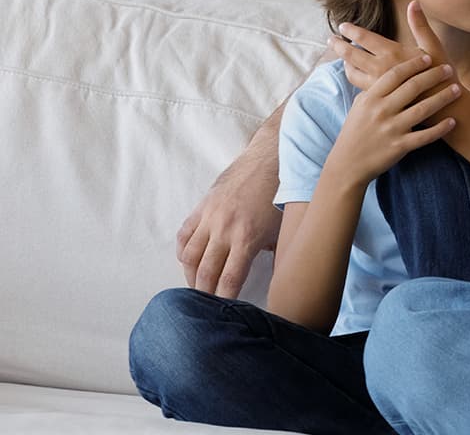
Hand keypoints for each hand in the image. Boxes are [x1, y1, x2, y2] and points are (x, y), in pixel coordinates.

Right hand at [177, 147, 282, 297]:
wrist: (271, 159)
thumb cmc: (282, 195)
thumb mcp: (283, 228)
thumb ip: (275, 255)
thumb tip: (278, 280)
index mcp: (247, 237)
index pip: (229, 279)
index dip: (223, 300)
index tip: (222, 314)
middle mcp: (224, 229)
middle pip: (205, 272)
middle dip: (203, 295)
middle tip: (204, 309)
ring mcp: (210, 216)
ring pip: (189, 256)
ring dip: (190, 276)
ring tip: (196, 289)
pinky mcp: (202, 206)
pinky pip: (184, 235)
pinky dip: (183, 251)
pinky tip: (188, 262)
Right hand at [326, 50, 460, 183]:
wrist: (348, 164)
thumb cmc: (354, 132)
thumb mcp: (359, 106)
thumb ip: (372, 88)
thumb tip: (381, 70)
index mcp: (371, 98)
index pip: (395, 74)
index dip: (413, 64)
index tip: (428, 57)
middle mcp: (382, 111)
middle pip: (412, 87)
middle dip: (434, 76)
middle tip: (449, 69)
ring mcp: (392, 129)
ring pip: (423, 109)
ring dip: (443, 98)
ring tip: (457, 90)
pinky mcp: (400, 146)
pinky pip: (424, 136)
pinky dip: (440, 129)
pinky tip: (453, 122)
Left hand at [331, 1, 447, 92]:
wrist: (445, 107)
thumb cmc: (441, 75)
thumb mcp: (433, 47)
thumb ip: (420, 25)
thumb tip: (413, 3)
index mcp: (392, 54)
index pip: (364, 39)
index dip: (352, 31)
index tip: (343, 26)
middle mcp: (380, 70)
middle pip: (351, 55)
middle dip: (339, 46)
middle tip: (332, 40)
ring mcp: (377, 86)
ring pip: (352, 73)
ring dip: (345, 63)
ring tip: (344, 57)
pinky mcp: (378, 99)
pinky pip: (359, 87)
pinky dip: (355, 78)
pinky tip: (357, 75)